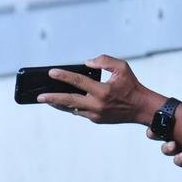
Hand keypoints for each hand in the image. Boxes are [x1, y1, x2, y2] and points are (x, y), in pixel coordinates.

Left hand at [37, 55, 156, 124]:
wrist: (141, 108)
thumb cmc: (132, 85)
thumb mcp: (122, 67)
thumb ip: (104, 61)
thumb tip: (87, 63)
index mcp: (103, 91)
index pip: (78, 81)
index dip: (64, 75)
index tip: (51, 72)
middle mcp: (97, 105)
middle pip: (69, 100)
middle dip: (52, 98)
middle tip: (39, 96)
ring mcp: (96, 114)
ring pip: (72, 108)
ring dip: (58, 103)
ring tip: (45, 99)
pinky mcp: (96, 119)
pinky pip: (79, 112)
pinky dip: (70, 106)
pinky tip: (61, 101)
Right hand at [157, 100, 181, 170]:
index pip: (164, 120)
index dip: (155, 121)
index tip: (152, 123)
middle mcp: (181, 134)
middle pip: (160, 134)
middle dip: (154, 134)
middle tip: (155, 133)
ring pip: (168, 149)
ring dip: (166, 147)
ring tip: (173, 145)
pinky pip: (180, 161)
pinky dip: (178, 159)